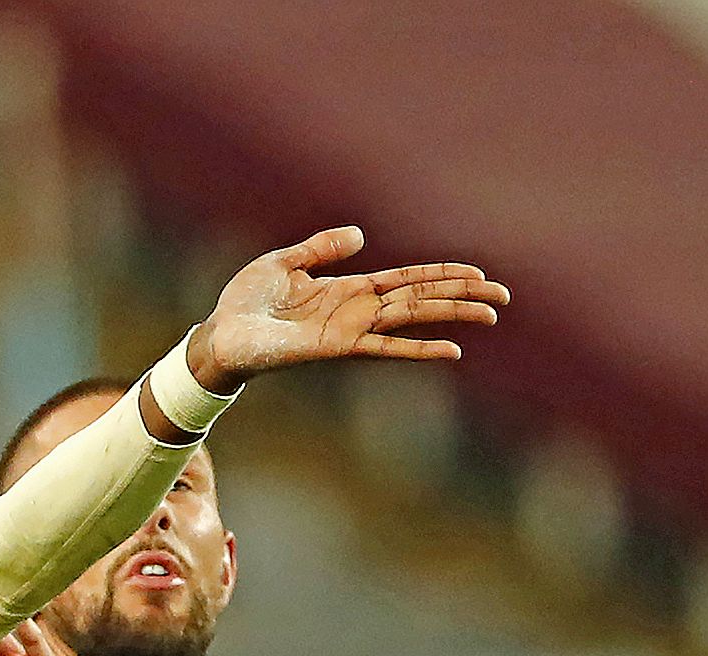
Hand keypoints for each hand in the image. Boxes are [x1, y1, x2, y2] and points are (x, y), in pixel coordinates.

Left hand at [187, 226, 509, 390]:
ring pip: (413, 317)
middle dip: (462, 295)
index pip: (407, 279)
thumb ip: (321, 248)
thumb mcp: (284, 262)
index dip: (442, 275)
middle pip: (421, 297)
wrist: (219, 334)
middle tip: (504, 297)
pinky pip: (386, 348)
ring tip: (491, 314)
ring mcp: (350, 330)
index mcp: (348, 289)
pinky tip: (452, 352)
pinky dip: (418, 349)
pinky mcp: (337, 348)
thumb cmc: (245, 303)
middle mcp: (356, 311)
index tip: (479, 274)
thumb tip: (362, 235)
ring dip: (452, 315)